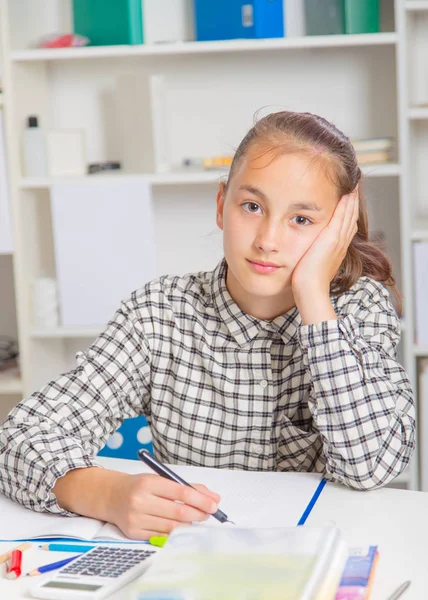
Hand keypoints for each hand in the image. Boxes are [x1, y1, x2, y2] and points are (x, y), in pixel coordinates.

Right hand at [106, 473, 220, 539]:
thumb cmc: (140, 486)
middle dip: (198, 514)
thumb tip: (213, 498)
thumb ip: (187, 487)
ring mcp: (136, 518)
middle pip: (178, 512)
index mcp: (148, 482)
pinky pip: (161, 536)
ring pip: (171, 527)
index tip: (213, 504)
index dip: (200, 499)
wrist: (111, 496)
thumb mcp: (160, 479)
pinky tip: (180, 527)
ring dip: (189, 524)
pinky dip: (175, 533)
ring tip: (195, 519)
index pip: (181, 492)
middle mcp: (140, 500)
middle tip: (208, 513)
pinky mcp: (133, 532)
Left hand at [291, 189, 358, 296]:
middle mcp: (341, 244)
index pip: (346, 227)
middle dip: (352, 204)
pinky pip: (341, 217)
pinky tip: (346, 193)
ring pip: (348, 216)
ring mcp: (338, 241)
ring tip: (353, 187)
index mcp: (337, 250)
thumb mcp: (313, 266)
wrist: (310, 290)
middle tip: (354, 189)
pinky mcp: (331, 239)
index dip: (348, 214)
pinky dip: (345, 205)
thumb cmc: (307, 282)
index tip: (348, 202)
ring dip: (351, 201)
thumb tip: (309, 253)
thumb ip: (313, 256)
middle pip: (351, 219)